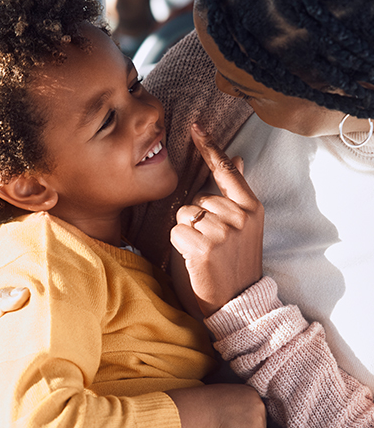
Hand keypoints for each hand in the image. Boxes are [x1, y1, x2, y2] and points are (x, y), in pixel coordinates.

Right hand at [166, 383, 266, 427]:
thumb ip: (240, 407)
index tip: (229, 421)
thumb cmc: (203, 405)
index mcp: (252, 393)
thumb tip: (244, 423)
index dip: (243, 423)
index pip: (257, 415)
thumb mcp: (226, 398)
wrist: (196, 412)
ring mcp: (259, 423)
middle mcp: (260, 406)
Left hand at [170, 123, 263, 315]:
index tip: (196, 128)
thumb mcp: (246, 225)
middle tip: (213, 241)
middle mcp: (239, 216)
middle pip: (197, 198)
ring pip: (184, 214)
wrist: (239, 300)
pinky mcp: (204, 247)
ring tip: (206, 250)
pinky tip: (196, 258)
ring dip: (188, 231)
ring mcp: (223, 231)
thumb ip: (236, 193)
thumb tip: (237, 159)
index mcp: (251, 208)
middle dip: (197, 217)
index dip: (210, 148)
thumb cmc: (237, 261)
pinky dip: (179, 245)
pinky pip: (176, 231)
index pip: (227, 171)